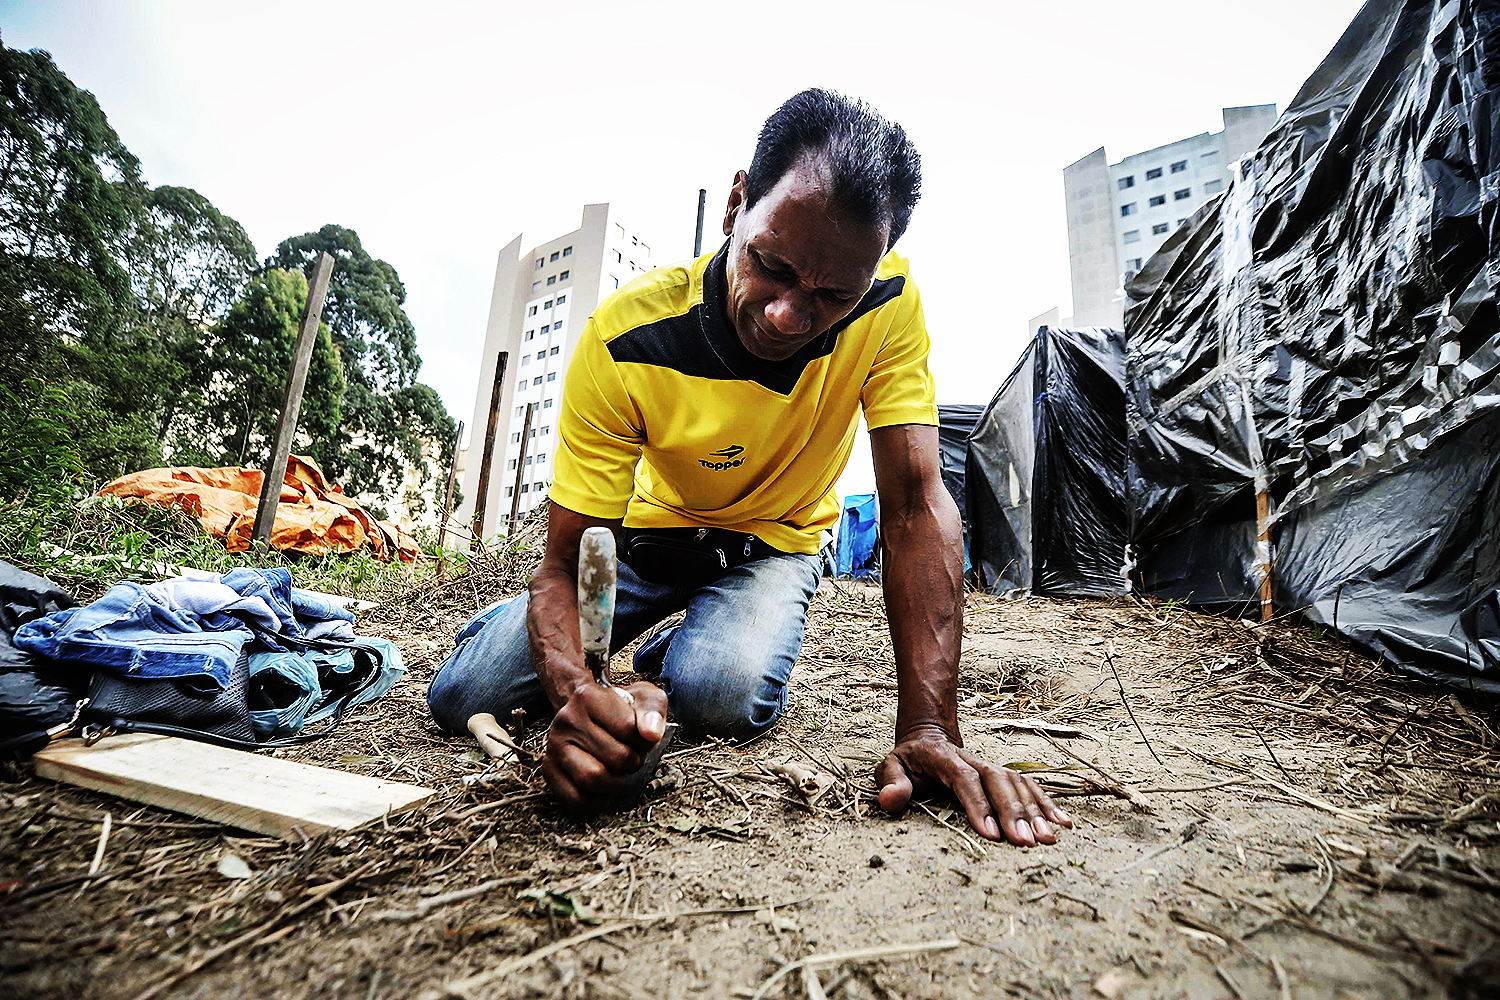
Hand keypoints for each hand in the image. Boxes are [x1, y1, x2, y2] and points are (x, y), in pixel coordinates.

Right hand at [542, 680, 668, 813]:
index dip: (643, 739)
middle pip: (616, 758)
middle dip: (633, 762)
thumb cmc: (621, 710)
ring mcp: (554, 746)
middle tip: (630, 755)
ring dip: (616, 783)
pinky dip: (597, 800)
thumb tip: (651, 734)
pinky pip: (576, 800)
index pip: (628, 728)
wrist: (591, 715)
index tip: (638, 736)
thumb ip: (652, 711)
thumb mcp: (643, 698)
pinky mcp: (549, 770)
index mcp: (588, 697)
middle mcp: (566, 720)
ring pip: (593, 779)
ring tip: (616, 770)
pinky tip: (603, 787)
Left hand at [875, 728, 1072, 846]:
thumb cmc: (909, 761)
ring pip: (1018, 785)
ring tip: (1047, 839)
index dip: (978, 804)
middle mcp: (974, 760)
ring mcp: (992, 766)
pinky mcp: (1004, 776)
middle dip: (1013, 812)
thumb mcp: (889, 766)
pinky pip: (1029, 787)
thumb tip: (890, 799)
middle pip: (998, 782)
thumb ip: (890, 782)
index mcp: (944, 758)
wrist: (929, 739)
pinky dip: (1047, 803)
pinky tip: (1063, 823)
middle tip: (1025, 842)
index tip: (991, 833)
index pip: (965, 779)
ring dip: (1034, 811)